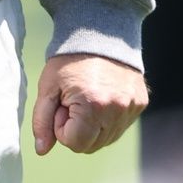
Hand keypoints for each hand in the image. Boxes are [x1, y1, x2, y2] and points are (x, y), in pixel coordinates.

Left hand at [31, 54, 146, 154]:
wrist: (99, 32)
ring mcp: (131, 108)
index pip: (74, 144)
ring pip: (107, 139)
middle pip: (91, 146)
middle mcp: (117, 110)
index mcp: (92, 106)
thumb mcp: (48, 87)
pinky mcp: (140, 103)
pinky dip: (108, 119)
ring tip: (88, 98)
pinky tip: (102, 97)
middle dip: (77, 129)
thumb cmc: (69, 60)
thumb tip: (41, 150)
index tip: (62, 104)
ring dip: (93, 126)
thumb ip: (42, 120)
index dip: (62, 127)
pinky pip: (120, 126)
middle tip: (73, 101)